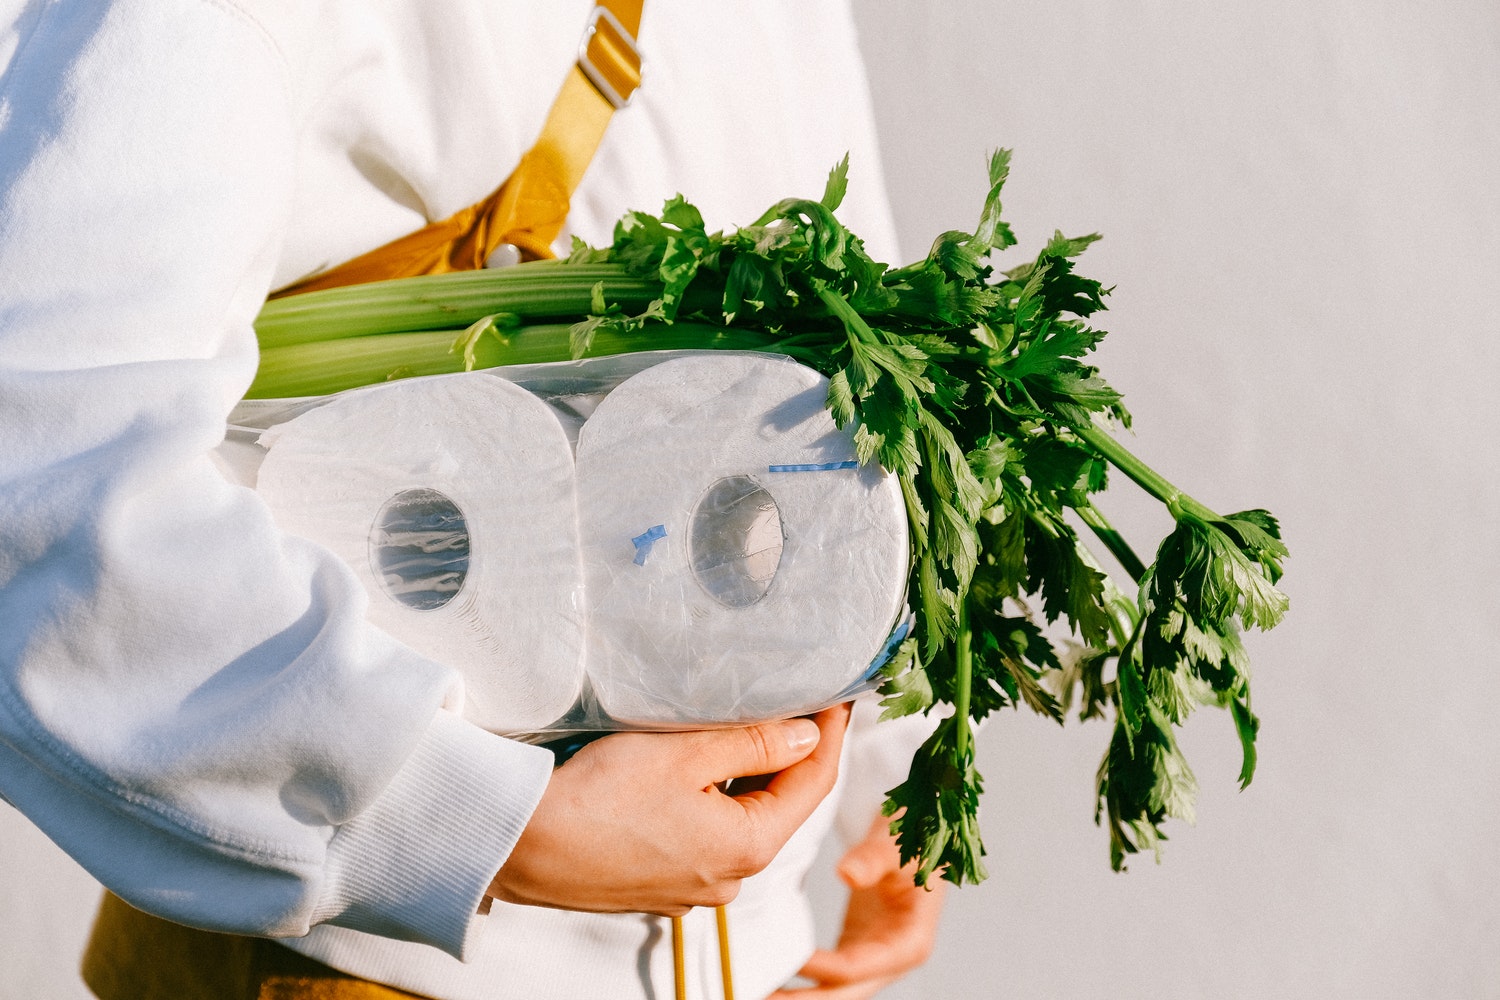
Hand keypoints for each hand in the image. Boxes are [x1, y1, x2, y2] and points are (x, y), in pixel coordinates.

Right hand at [488, 703, 850, 916]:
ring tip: (748, 724)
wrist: (522, 847)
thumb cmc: (600, 799)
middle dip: (791, 752)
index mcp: (748, 847)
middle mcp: (729, 879)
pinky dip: (715, 799)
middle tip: (799, 700)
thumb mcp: (686, 755)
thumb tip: (807, 735)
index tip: (839, 696)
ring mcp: (693, 887)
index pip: (813, 783)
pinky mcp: (661, 884)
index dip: (830, 734)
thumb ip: (754, 742)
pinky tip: (699, 768)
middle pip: (780, 804)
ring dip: (749, 775)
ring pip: (742, 819)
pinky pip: (708, 835)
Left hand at [770, 812, 946, 998]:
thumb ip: (872, 859)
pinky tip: (772, 975)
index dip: (820, 969)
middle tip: (761, 994)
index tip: (786, 962)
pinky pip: (827, 974)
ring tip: (758, 989)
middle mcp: (891, 959)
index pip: (856, 968)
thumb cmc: (910, 842)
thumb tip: (845, 874)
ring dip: (798, 995)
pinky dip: (802, 978)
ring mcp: (872, 958)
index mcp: (909, 943)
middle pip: (842, 993)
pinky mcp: (855, 950)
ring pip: (833, 990)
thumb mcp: (895, 847)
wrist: (915, 838)